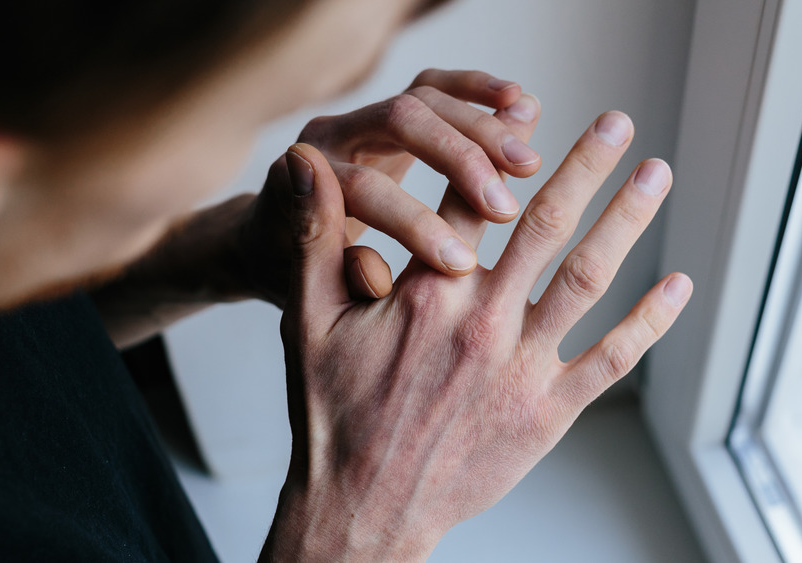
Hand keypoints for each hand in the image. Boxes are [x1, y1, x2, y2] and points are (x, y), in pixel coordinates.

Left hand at [237, 69, 541, 306]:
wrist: (273, 236)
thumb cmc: (291, 272)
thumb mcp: (305, 290)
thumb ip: (339, 281)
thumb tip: (375, 273)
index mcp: (301, 182)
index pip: (363, 187)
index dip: (412, 224)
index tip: (461, 263)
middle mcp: (329, 135)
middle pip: (397, 123)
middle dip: (457, 161)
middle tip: (504, 207)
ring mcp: (361, 116)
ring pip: (424, 98)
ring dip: (482, 127)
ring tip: (528, 163)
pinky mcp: (393, 111)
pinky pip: (437, 86)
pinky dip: (479, 90)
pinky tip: (520, 102)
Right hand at [263, 111, 691, 559]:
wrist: (363, 507)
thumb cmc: (334, 418)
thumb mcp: (307, 322)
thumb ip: (314, 239)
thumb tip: (304, 165)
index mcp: (427, 291)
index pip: (473, 199)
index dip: (501, 150)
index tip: (526, 116)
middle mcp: (482, 319)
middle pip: (545, 224)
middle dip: (586, 166)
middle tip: (619, 125)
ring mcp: (521, 366)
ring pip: (587, 276)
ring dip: (627, 220)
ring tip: (656, 175)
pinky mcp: (548, 412)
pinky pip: (612, 358)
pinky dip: (649, 320)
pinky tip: (676, 285)